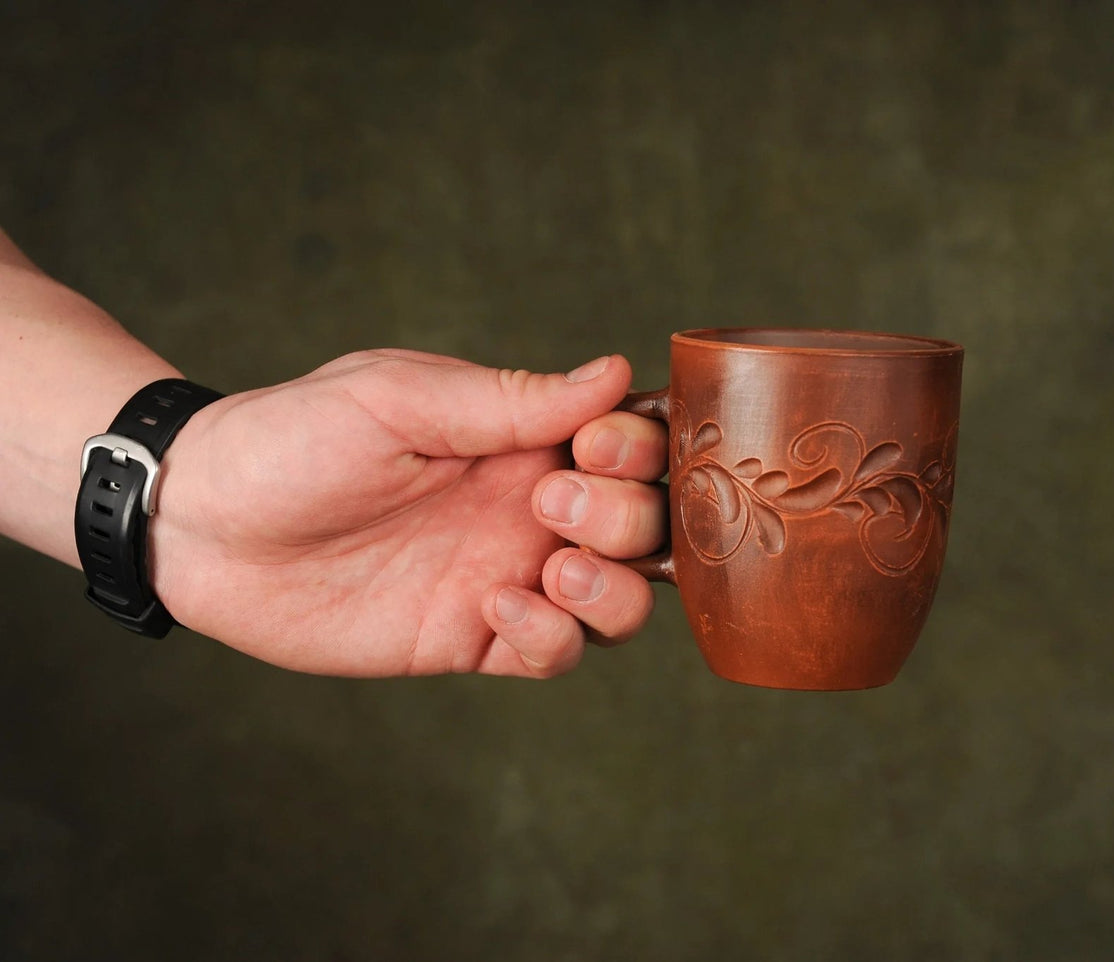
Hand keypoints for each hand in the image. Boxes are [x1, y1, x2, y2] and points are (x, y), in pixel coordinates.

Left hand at [149, 349, 667, 677]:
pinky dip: (552, 639)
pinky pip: (555, 655)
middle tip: (549, 502)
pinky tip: (496, 608)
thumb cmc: (292, 438)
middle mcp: (528, 508)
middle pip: (644, 526)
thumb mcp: (399, 399)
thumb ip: (509, 399)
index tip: (594, 446)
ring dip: (613, 590)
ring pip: (621, 601)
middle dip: (624, 517)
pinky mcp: (472, 639)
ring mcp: (506, 574)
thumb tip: (615, 371)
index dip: (640, 450)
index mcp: (521, 438)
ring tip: (553, 569)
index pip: (632, 445)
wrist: (202, 524)